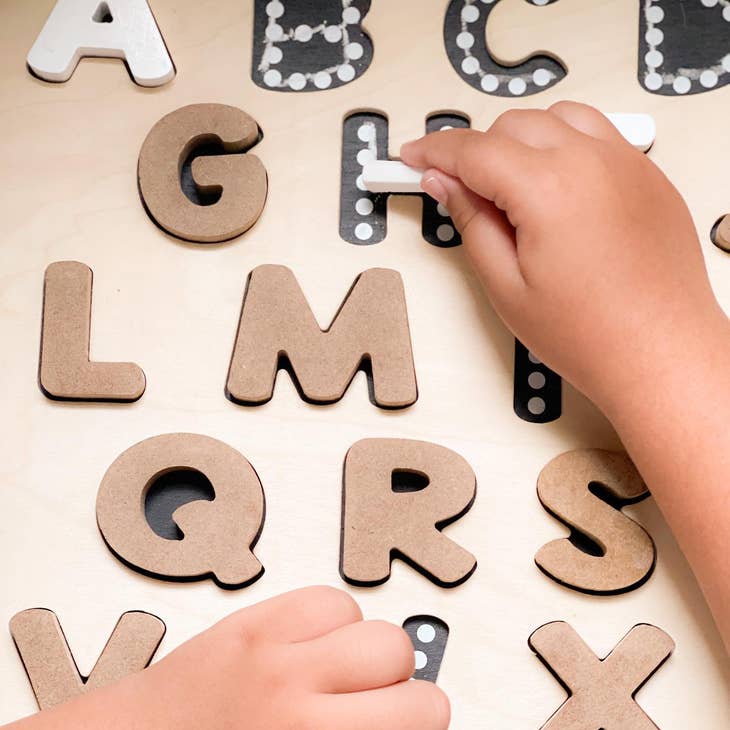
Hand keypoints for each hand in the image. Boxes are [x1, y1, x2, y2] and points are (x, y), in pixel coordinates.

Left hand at [7, 586, 449, 729]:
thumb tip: (402, 724)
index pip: (423, 716)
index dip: (424, 725)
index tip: (412, 727)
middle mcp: (299, 695)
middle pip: (404, 661)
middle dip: (403, 689)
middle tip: (380, 708)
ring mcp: (277, 648)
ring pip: (375, 625)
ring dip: (371, 654)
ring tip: (346, 678)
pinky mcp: (256, 618)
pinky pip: (330, 600)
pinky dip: (335, 622)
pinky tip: (318, 648)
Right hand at [401, 101, 724, 411]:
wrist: (661, 354)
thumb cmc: (590, 334)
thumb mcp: (506, 286)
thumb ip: (471, 223)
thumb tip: (445, 182)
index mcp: (548, 188)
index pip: (474, 150)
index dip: (434, 151)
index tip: (413, 156)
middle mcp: (591, 161)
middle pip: (513, 125)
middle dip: (478, 152)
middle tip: (461, 191)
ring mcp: (627, 163)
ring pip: (557, 118)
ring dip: (522, 141)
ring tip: (512, 190)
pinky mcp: (648, 175)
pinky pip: (597, 134)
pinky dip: (565, 145)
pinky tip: (556, 188)